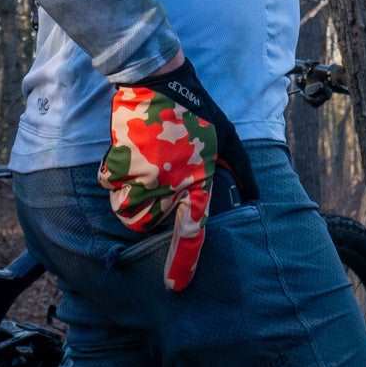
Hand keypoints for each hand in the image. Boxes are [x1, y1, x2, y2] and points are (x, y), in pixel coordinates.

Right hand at [100, 58, 256, 290]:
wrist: (156, 80)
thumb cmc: (198, 110)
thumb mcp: (229, 140)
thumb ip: (244, 172)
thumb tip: (255, 199)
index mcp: (196, 180)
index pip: (191, 232)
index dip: (183, 263)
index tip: (175, 286)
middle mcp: (166, 184)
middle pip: (147, 225)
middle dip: (150, 217)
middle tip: (162, 191)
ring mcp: (139, 174)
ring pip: (125, 209)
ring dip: (131, 201)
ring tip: (146, 176)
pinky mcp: (118, 161)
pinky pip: (110, 185)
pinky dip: (115, 179)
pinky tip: (131, 161)